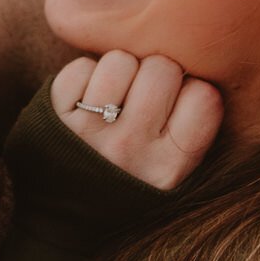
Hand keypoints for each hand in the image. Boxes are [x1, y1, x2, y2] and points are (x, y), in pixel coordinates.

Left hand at [53, 51, 222, 190]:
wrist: (66, 206)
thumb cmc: (132, 175)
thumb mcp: (174, 168)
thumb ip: (193, 124)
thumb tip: (194, 54)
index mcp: (170, 168)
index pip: (205, 96)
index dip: (193, 91)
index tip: (179, 106)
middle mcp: (130, 151)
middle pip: (163, 68)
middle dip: (156, 74)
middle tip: (143, 99)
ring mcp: (89, 134)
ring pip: (120, 61)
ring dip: (119, 72)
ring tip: (115, 100)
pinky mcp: (54, 117)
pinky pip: (81, 67)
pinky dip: (84, 76)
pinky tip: (86, 102)